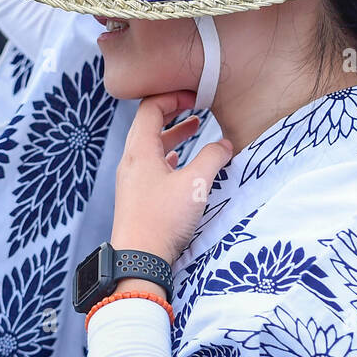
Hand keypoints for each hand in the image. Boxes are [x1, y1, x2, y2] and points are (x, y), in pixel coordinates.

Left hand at [110, 91, 232, 265]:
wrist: (137, 260)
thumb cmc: (164, 219)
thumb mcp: (196, 183)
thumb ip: (213, 157)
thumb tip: (225, 144)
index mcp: (140, 150)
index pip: (150, 109)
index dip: (172, 97)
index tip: (194, 95)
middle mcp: (131, 161)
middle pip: (148, 125)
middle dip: (173, 112)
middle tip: (195, 106)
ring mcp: (132, 180)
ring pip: (150, 145)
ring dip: (172, 134)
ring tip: (195, 129)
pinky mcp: (136, 196)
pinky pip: (151, 164)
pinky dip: (168, 154)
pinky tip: (180, 161)